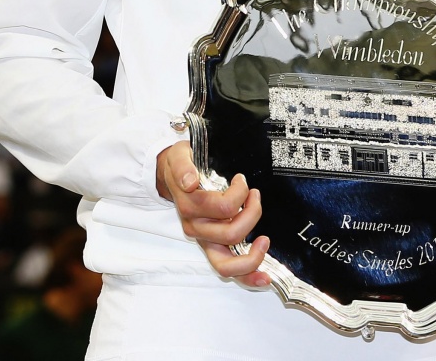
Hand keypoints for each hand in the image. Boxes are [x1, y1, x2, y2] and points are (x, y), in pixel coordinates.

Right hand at [156, 141, 269, 286]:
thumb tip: (190, 182)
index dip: (239, 194)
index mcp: (190, 207)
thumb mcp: (179, 157)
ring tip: (263, 235)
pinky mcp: (212, 247)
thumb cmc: (181, 166)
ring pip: (227, 263)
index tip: (241, 179)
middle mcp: (196, 228)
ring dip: (253, 251)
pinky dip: (247, 277)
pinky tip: (265, 279)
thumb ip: (183, 167)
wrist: (170, 175)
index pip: (223, 208)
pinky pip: (228, 270)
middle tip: (255, 196)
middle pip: (231, 235)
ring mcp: (204, 241)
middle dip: (252, 216)